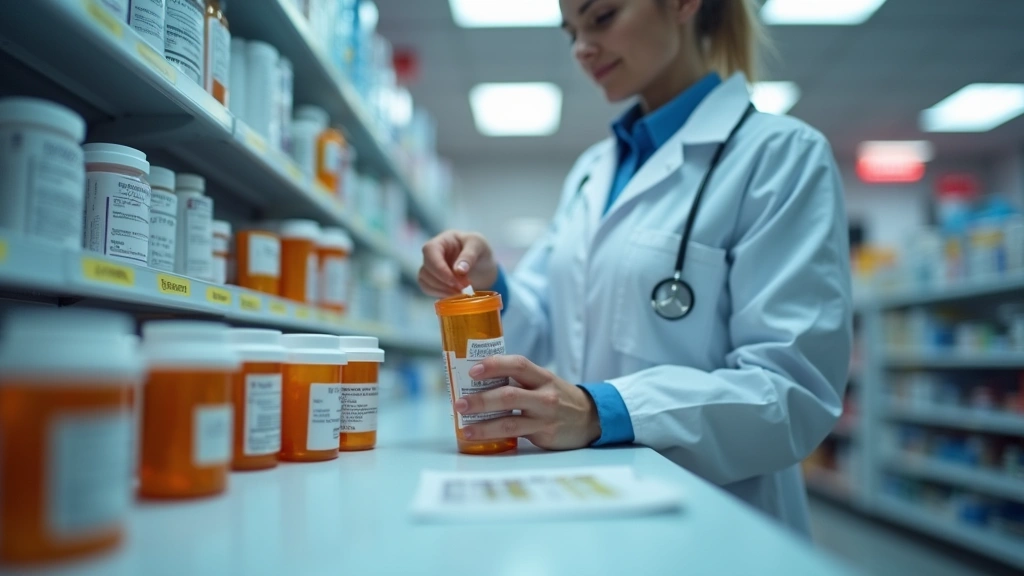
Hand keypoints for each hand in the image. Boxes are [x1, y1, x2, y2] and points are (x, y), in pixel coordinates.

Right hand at [419, 230, 497, 297]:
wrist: (482, 263)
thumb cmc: (479, 249)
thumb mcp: (479, 246)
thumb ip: (469, 256)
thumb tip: (458, 270)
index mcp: (441, 241)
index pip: (430, 251)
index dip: (439, 268)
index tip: (454, 281)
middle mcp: (432, 254)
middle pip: (426, 269)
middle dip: (444, 281)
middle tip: (464, 287)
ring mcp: (431, 268)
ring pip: (425, 281)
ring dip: (441, 290)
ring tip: (461, 292)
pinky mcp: (433, 280)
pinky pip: (428, 289)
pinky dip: (440, 294)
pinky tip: (454, 295)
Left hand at [454, 355, 601, 449]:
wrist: (591, 418)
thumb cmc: (559, 397)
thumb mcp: (544, 382)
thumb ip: (519, 380)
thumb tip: (479, 380)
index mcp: (542, 376)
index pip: (518, 364)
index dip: (494, 365)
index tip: (473, 370)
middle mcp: (544, 395)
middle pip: (508, 395)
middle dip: (480, 399)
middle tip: (459, 402)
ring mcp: (544, 417)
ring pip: (509, 421)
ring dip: (483, 424)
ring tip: (464, 427)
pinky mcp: (543, 435)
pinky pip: (515, 436)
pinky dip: (494, 437)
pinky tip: (480, 438)